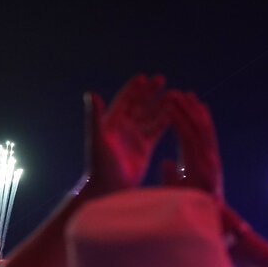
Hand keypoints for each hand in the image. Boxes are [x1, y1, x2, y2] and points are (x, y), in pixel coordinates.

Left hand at [84, 75, 167, 194]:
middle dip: (149, 92)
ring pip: (149, 116)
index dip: (133, 89)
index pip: (124, 100)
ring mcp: (133, 137)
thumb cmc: (99, 166)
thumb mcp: (98, 139)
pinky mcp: (143, 149)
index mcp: (111, 122)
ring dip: (160, 105)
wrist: (107, 188)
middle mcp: (122, 127)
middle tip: (162, 80)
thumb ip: (94, 116)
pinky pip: (155, 131)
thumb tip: (91, 93)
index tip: (143, 78)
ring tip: (174, 95)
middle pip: (138, 104)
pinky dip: (164, 123)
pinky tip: (176, 115)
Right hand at [162, 90, 222, 201]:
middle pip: (198, 128)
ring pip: (206, 127)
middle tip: (173, 93)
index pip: (188, 138)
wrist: (215, 215)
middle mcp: (209, 159)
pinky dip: (204, 117)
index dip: (178, 120)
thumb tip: (167, 161)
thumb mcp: (176, 196)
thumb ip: (171, 178)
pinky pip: (209, 133)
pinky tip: (200, 106)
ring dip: (196, 109)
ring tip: (186, 94)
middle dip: (186, 109)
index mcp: (198, 168)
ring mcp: (213, 156)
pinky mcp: (213, 156)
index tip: (167, 105)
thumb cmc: (189, 208)